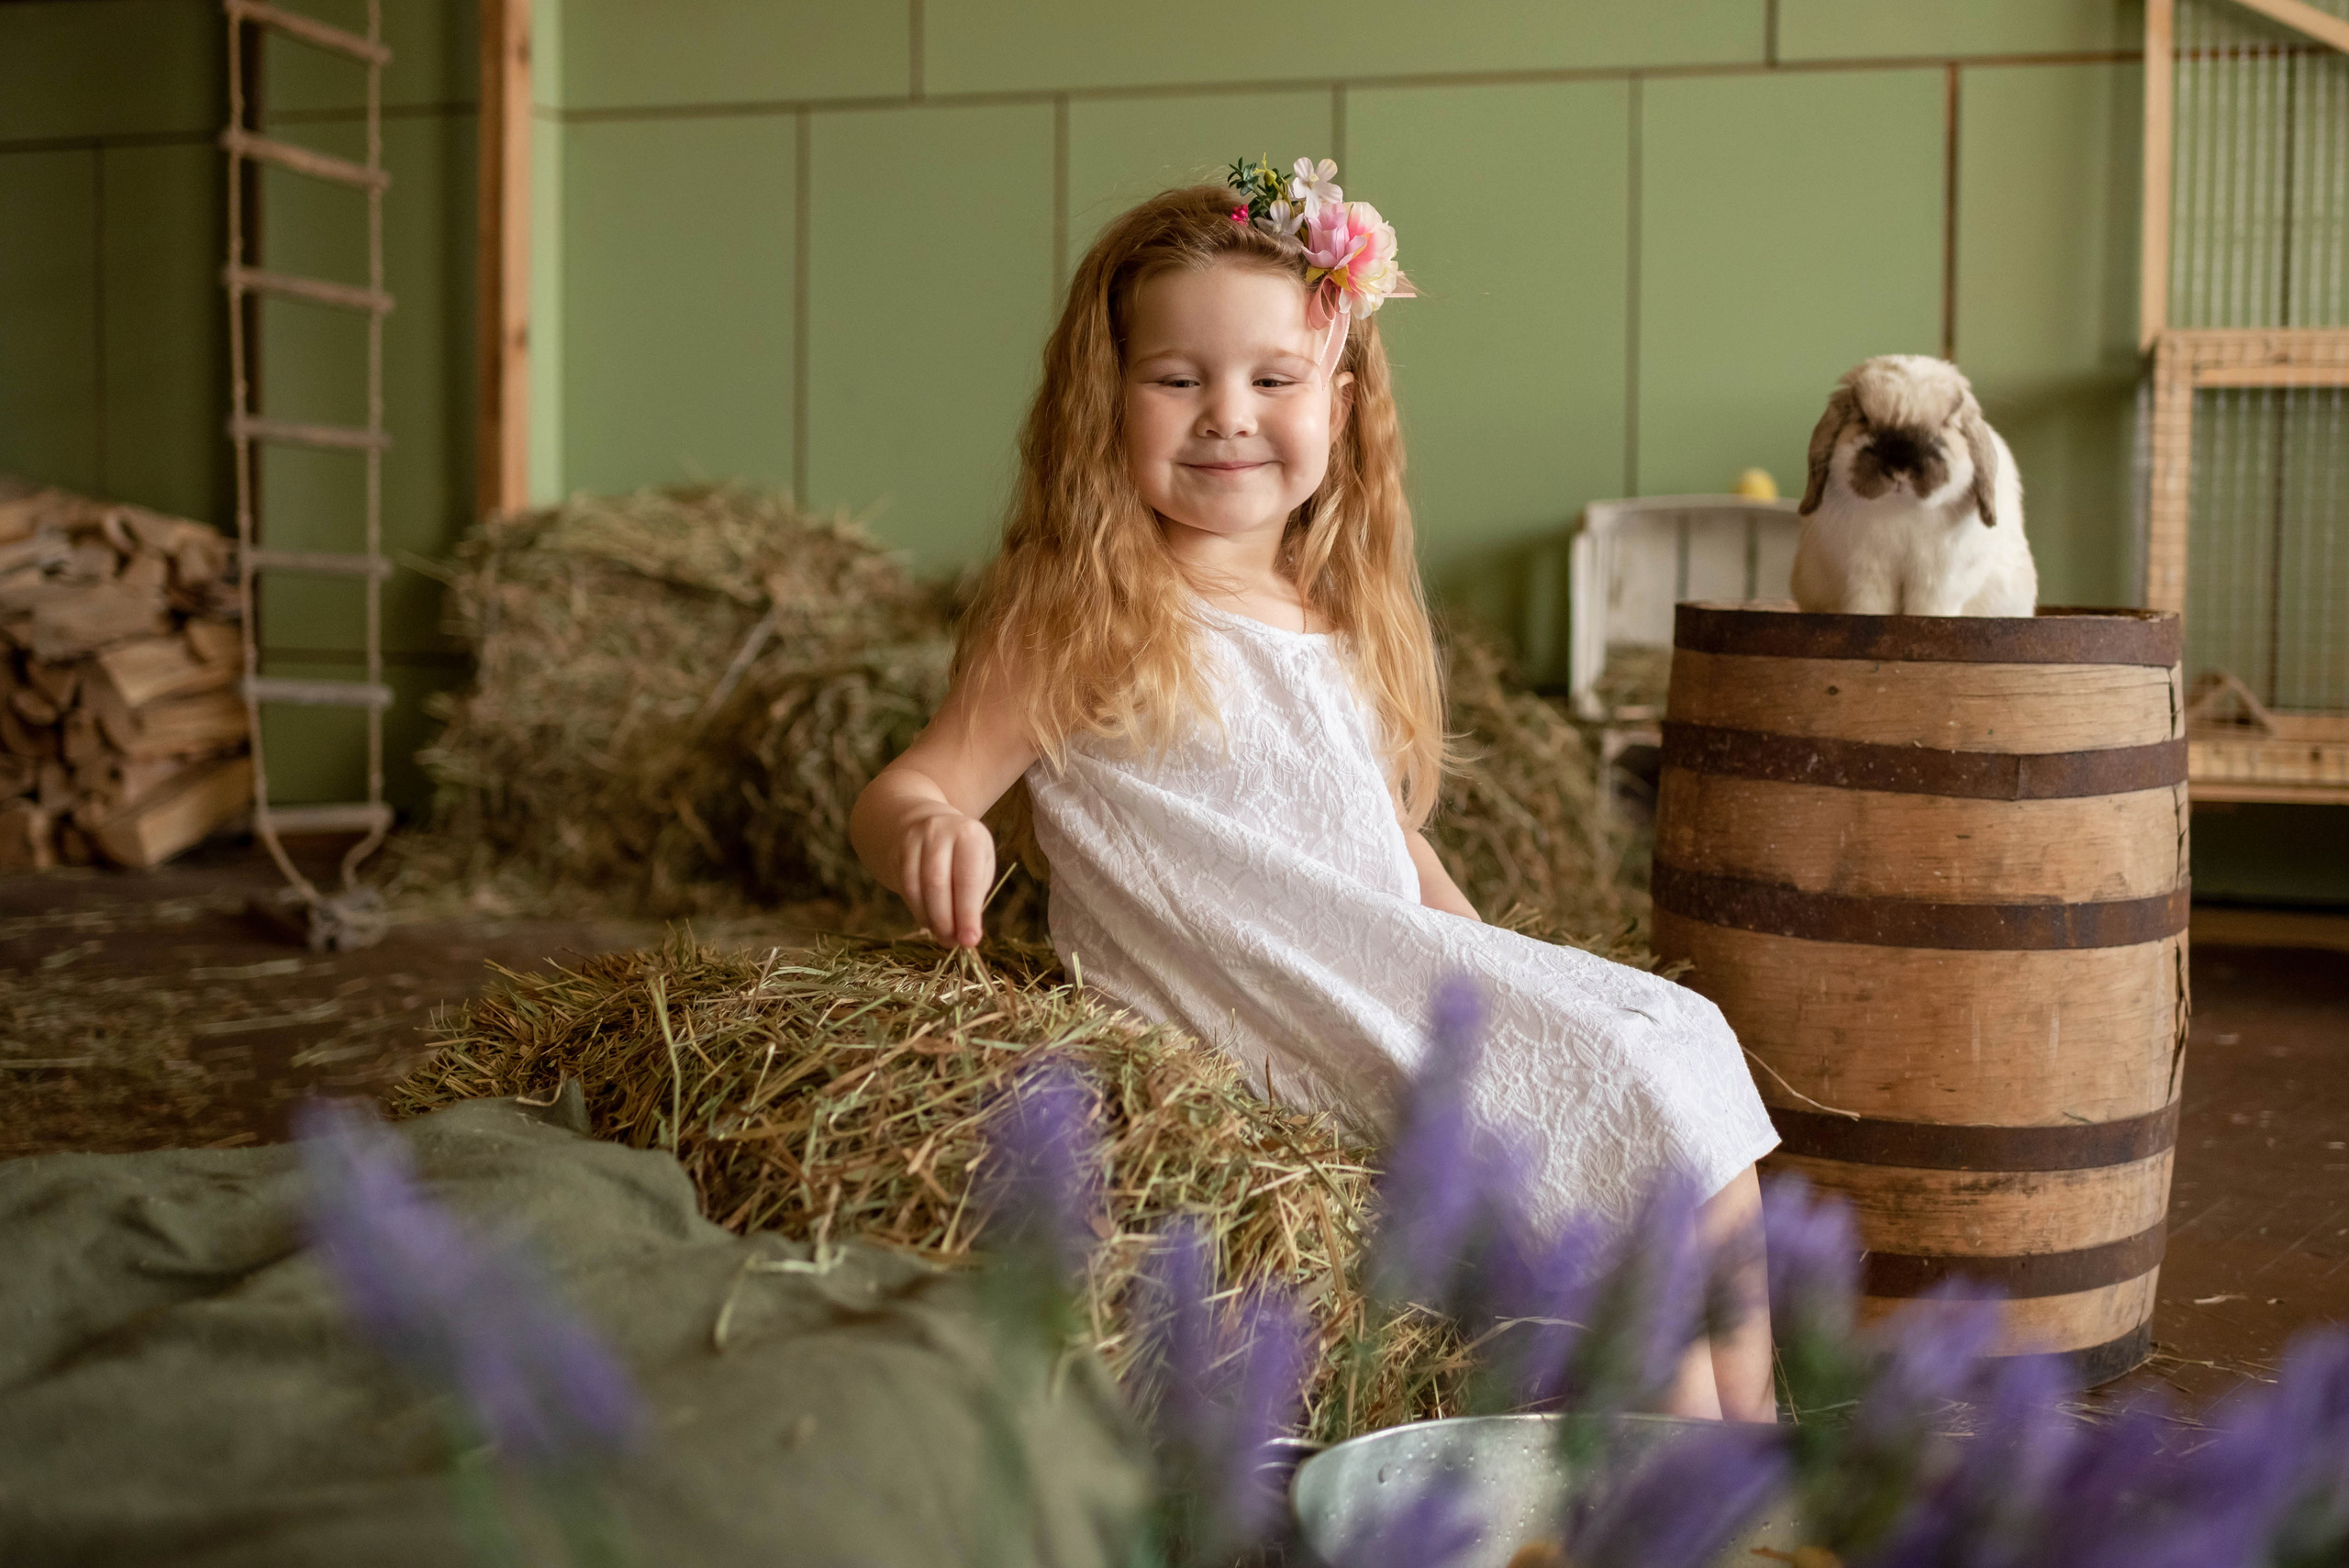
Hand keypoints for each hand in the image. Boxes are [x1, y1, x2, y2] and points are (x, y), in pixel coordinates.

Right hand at [899, 810, 995, 947]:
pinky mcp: (897, 852)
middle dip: (946, 921)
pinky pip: (905, 888)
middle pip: (937, 885)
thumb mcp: (979, 863)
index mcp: (969, 834)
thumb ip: (975, 894)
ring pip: (918, 889)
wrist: (922, 820)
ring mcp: (914, 840)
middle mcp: (939, 833)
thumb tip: (966, 934)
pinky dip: (918, 911)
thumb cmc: (961, 851)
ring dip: (931, 920)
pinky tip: (929, 922)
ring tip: (944, 936)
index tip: (971, 940)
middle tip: (954, 943)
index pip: (967, 879)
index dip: (968, 913)